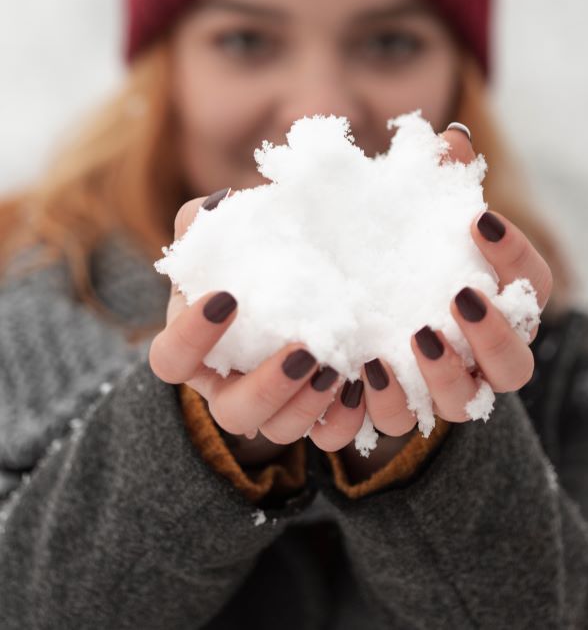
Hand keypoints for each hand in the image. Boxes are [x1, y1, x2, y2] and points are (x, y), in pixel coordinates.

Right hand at [149, 193, 364, 462]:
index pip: (171, 358)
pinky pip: (328, 436)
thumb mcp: (230, 233)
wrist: (307, 275)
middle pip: (231, 412)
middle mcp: (227, 387)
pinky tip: (361, 383)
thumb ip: (211, 219)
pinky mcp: (315, 415)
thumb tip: (221, 204)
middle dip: (266, 387)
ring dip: (308, 405)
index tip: (228, 298)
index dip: (192, 337)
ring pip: (279, 432)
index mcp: (194, 347)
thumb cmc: (254, 253)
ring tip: (336, 366)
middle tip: (302, 350)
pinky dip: (344, 419)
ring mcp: (272, 408)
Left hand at [325, 125, 552, 450]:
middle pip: (516, 365)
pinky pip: (401, 420)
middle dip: (496, 336)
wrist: (358, 298)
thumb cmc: (404, 247)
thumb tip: (451, 140)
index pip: (531, 283)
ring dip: (445, 376)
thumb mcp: (416, 212)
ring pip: (465, 402)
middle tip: (461, 296)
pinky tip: (360, 367)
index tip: (478, 219)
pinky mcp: (400, 405)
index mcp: (500, 301)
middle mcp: (483, 353)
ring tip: (415, 337)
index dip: (515, 255)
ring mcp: (445, 386)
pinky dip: (384, 399)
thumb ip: (438, 180)